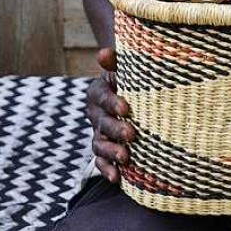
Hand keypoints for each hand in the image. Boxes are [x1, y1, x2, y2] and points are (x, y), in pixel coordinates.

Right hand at [86, 47, 133, 183]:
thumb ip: (116, 60)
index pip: (101, 97)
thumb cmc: (133, 78)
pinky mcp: (104, 150)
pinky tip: (117, 178)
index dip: (112, 102)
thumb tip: (103, 53)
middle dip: (115, 129)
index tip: (126, 107)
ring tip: (126, 157)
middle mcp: (95, 114)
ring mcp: (98, 133)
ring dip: (111, 152)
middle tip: (132, 134)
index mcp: (98, 91)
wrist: (134, 94)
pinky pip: (100, 162)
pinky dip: (107, 170)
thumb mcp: (126, 67)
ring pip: (99, 145)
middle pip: (102, 123)